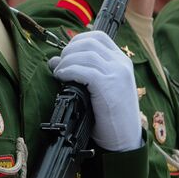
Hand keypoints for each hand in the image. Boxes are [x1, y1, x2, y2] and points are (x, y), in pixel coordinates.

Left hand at [48, 31, 141, 151]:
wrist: (125, 140)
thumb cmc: (111, 117)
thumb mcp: (100, 90)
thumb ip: (83, 72)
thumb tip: (54, 60)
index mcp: (122, 62)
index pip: (99, 37)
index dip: (78, 40)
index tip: (67, 53)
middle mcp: (121, 64)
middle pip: (90, 42)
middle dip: (69, 50)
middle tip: (60, 64)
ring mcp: (117, 74)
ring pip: (86, 54)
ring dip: (67, 60)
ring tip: (58, 72)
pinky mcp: (109, 86)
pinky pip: (84, 70)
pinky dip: (69, 70)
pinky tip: (62, 77)